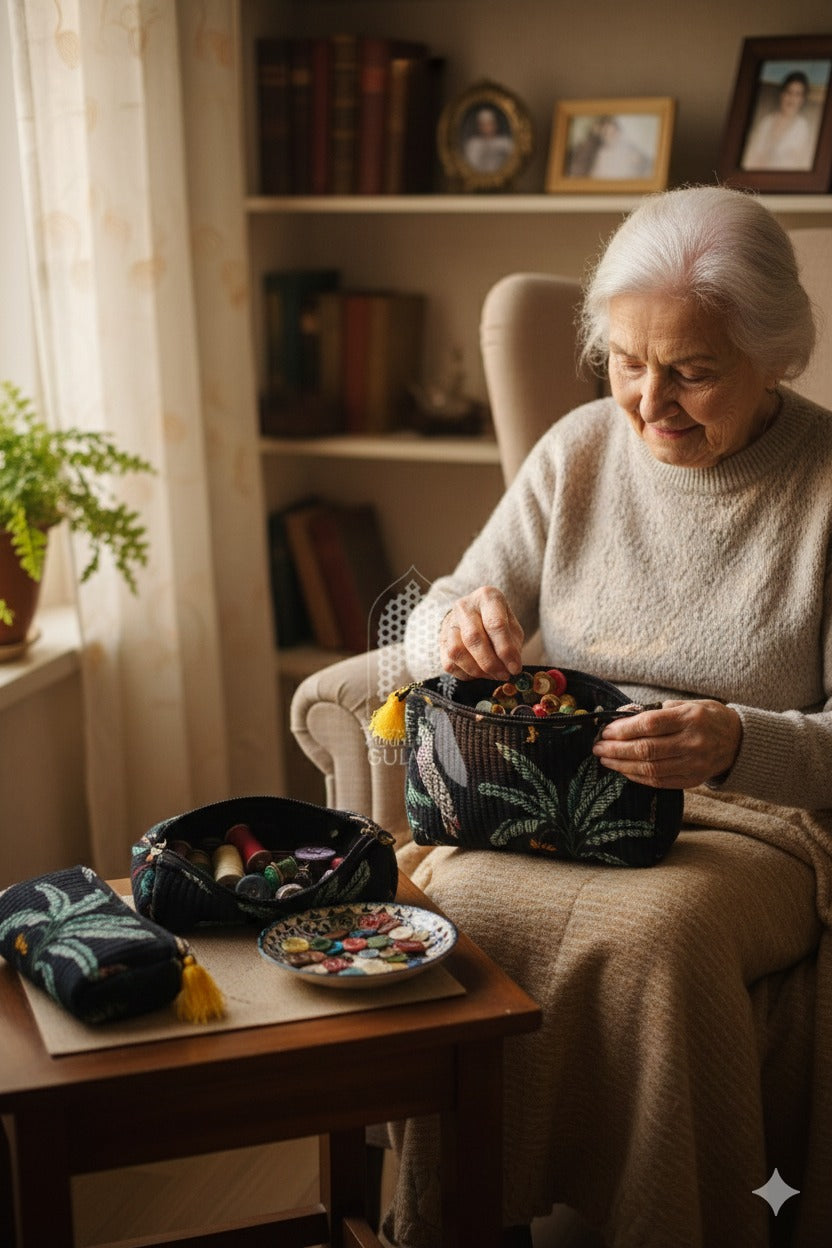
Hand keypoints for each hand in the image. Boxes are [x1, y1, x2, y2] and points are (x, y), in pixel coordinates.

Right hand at [439, 586, 523, 679]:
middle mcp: (464, 606)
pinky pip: (449, 663)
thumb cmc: (498, 621)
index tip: (515, 668)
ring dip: (476, 670)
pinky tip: (478, 673)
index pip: (495, 624)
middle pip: (473, 638)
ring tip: (491, 675)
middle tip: (503, 675)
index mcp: (487, 597)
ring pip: (456, 652)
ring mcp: (449, 622)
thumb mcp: (512, 627)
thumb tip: (512, 668)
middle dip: (490, 663)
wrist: (476, 615)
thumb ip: (513, 646)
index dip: (505, 650)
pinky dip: (465, 674)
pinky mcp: (441, 640)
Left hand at [591, 699, 741, 788]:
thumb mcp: (686, 704)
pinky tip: (623, 770)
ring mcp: (694, 764)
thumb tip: (621, 719)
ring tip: (605, 759)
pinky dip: (637, 777)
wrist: (738, 741)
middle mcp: (693, 742)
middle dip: (616, 749)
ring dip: (622, 765)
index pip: (649, 725)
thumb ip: (656, 712)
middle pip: (646, 750)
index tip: (605, 731)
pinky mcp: (693, 780)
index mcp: (690, 718)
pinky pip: (659, 781)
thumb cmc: (706, 717)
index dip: (623, 729)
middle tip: (597, 747)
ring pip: (650, 769)